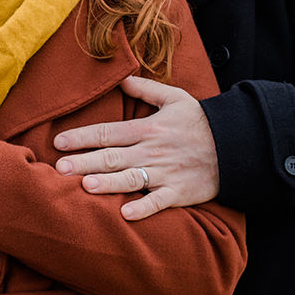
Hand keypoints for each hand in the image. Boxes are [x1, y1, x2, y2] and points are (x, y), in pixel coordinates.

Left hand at [53, 76, 218, 220]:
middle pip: (112, 157)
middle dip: (84, 162)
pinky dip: (143, 207)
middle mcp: (152, 151)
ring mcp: (165, 173)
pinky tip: (126, 214)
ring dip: (107, 184)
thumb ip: (146, 90)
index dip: (82, 137)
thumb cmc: (201, 122)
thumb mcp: (175, 98)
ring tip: (84, 187)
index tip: (59, 142)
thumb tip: (122, 79)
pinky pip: (159, 201)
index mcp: (148, 128)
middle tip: (59, 169)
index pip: (108, 132)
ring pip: (130, 178)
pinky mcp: (179, 192)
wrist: (235, 145)